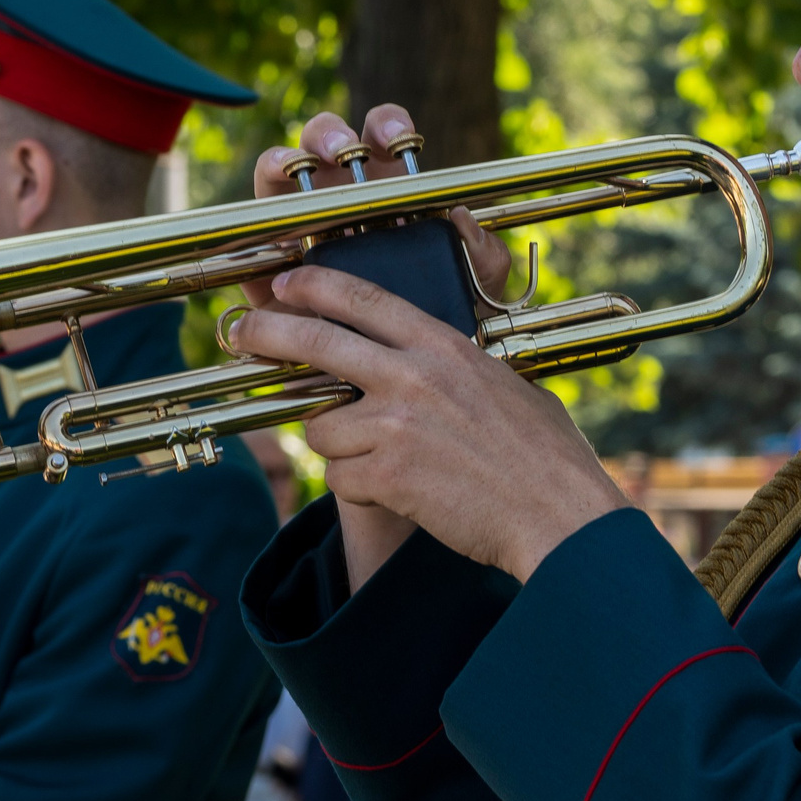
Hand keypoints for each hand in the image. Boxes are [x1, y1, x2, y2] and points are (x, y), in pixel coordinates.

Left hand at [231, 102, 627, 581]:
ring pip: (321, 427)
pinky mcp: (386, 474)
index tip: (285, 285)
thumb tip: (426, 365)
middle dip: (267, 334)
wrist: (558, 515)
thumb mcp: (505, 385)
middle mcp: (413, 376)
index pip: (362, 298)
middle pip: (314, 342)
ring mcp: (395, 424)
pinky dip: (359, 488)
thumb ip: (455, 369)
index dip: (314, 286)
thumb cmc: (544, 457)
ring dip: (339, 447)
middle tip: (242, 336)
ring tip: (383, 462)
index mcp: (443, 347)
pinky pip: (340, 477)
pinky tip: (397, 492)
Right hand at [245, 105, 517, 312]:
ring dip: (288, 159)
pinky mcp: (269, 264)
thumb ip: (485, 259)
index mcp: (388, 191)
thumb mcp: (475, 293)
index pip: (383, 138)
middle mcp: (341, 200)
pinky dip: (257, 215)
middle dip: (331, 134)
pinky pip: (252, 230)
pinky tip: (275, 220)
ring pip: (282, 173)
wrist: (395, 386)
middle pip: (325, 141)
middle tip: (345, 152)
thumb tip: (465, 219)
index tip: (398, 140)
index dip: (387, 125)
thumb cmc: (435, 328)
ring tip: (303, 168)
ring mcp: (300, 226)